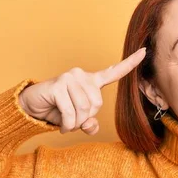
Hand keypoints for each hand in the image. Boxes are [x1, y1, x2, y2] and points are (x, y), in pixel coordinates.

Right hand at [18, 47, 145, 134]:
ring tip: (65, 122)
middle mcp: (82, 75)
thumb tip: (90, 125)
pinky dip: (67, 124)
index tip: (144, 51)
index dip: (130, 64)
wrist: (33, 107)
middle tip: (72, 120)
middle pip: (96, 105)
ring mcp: (70, 78)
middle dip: (85, 119)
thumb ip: (89, 124)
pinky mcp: (58, 85)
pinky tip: (60, 125)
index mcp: (92, 82)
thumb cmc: (58, 111)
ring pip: (84, 110)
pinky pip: (70, 112)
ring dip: (74, 123)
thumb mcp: (78, 121)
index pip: (114, 72)